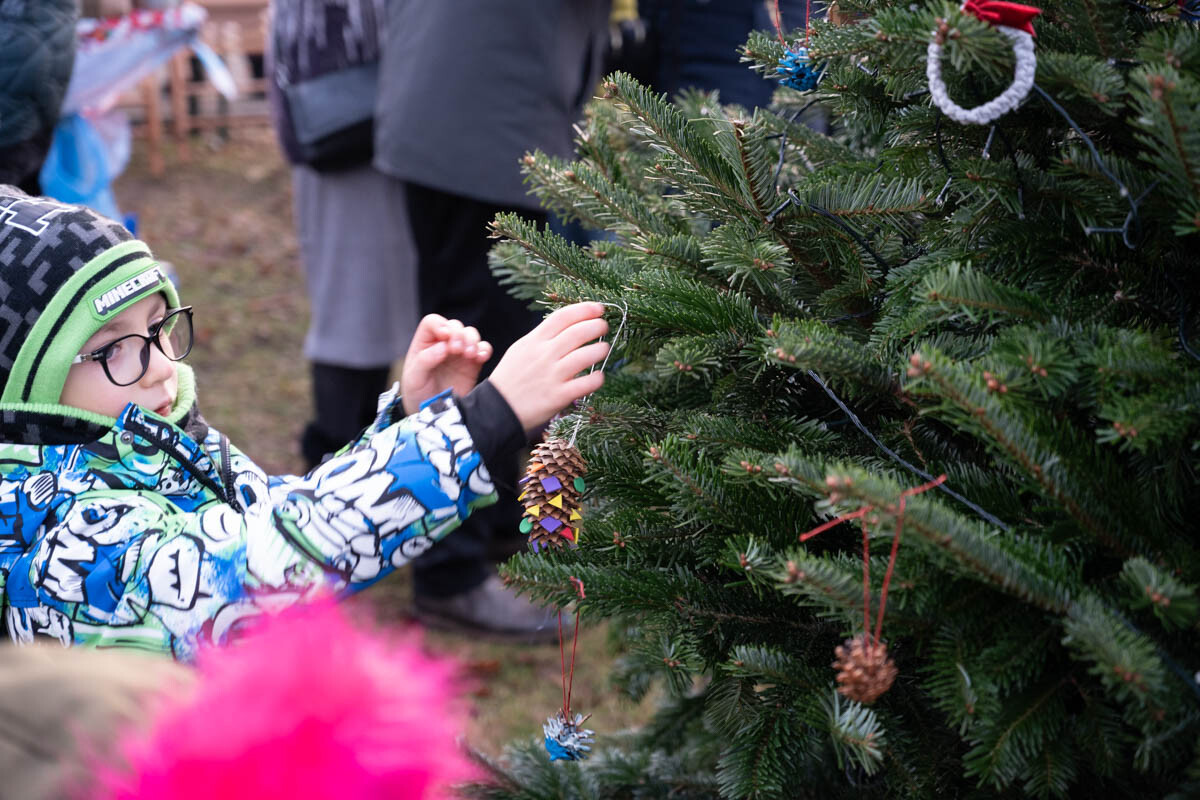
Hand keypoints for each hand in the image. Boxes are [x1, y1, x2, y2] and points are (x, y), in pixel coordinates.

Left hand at [401, 315, 493, 414]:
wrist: (433, 414)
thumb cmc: (418, 393)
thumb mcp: (414, 378)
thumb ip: (425, 360)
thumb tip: (443, 347)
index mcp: (425, 343)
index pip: (433, 322)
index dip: (440, 325)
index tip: (444, 337)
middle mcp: (443, 344)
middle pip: (455, 325)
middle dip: (458, 334)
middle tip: (456, 350)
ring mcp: (460, 353)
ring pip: (471, 334)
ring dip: (472, 340)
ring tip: (469, 355)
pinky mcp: (473, 364)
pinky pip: (483, 349)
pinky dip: (484, 350)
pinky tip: (481, 358)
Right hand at [489, 302, 609, 431]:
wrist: (497, 410)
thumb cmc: (511, 378)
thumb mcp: (520, 349)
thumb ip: (542, 337)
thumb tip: (568, 325)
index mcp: (534, 341)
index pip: (562, 317)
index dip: (584, 309)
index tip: (599, 308)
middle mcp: (544, 355)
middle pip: (578, 332)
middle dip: (597, 326)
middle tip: (604, 326)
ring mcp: (552, 375)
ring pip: (585, 355)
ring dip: (600, 349)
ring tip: (604, 349)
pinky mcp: (559, 396)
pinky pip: (586, 383)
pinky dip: (597, 378)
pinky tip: (599, 376)